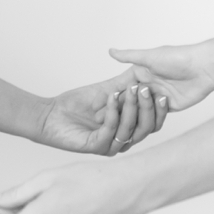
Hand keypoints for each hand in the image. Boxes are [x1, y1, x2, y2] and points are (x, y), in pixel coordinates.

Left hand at [36, 68, 166, 155]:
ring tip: (131, 89)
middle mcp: (124, 140)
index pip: (153, 123)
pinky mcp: (97, 146)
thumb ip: (128, 82)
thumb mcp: (108, 89)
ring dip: (132, 107)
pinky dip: (113, 112)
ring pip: (130, 129)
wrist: (52, 114)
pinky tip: (111, 97)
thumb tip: (147, 67)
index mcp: (130, 129)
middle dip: (148, 107)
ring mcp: (111, 145)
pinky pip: (110, 130)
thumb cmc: (78, 104)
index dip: (160, 109)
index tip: (162, 91)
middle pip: (146, 128)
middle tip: (146, 89)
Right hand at [109, 43, 213, 111]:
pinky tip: (144, 120)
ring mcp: (159, 97)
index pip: (123, 88)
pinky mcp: (170, 106)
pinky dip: (151, 117)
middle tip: (106, 118)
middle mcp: (150, 85)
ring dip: (137, 113)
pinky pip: (157, 116)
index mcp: (142, 73)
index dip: (112, 97)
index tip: (98, 105)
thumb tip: (110, 51)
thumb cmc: (177, 57)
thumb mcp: (149, 57)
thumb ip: (128, 56)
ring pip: (143, 111)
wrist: (203, 67)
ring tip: (128, 117)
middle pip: (132, 102)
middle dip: (121, 109)